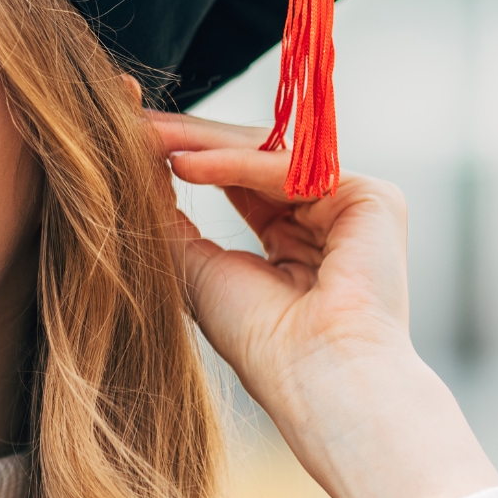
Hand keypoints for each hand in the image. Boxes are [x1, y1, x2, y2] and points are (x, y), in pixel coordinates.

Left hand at [149, 111, 497, 497]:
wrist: (318, 381)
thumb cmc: (261, 344)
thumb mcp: (197, 268)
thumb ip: (171, 217)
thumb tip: (131, 164)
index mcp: (292, 239)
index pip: (233, 178)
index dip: (180, 154)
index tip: (125, 129)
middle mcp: (324, 215)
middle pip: (249, 157)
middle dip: (186, 139)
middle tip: (127, 116)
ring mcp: (351, 204)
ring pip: (266, 153)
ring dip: (200, 143)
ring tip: (142, 137)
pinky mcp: (372, 197)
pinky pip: (291, 169)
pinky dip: (234, 164)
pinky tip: (184, 164)